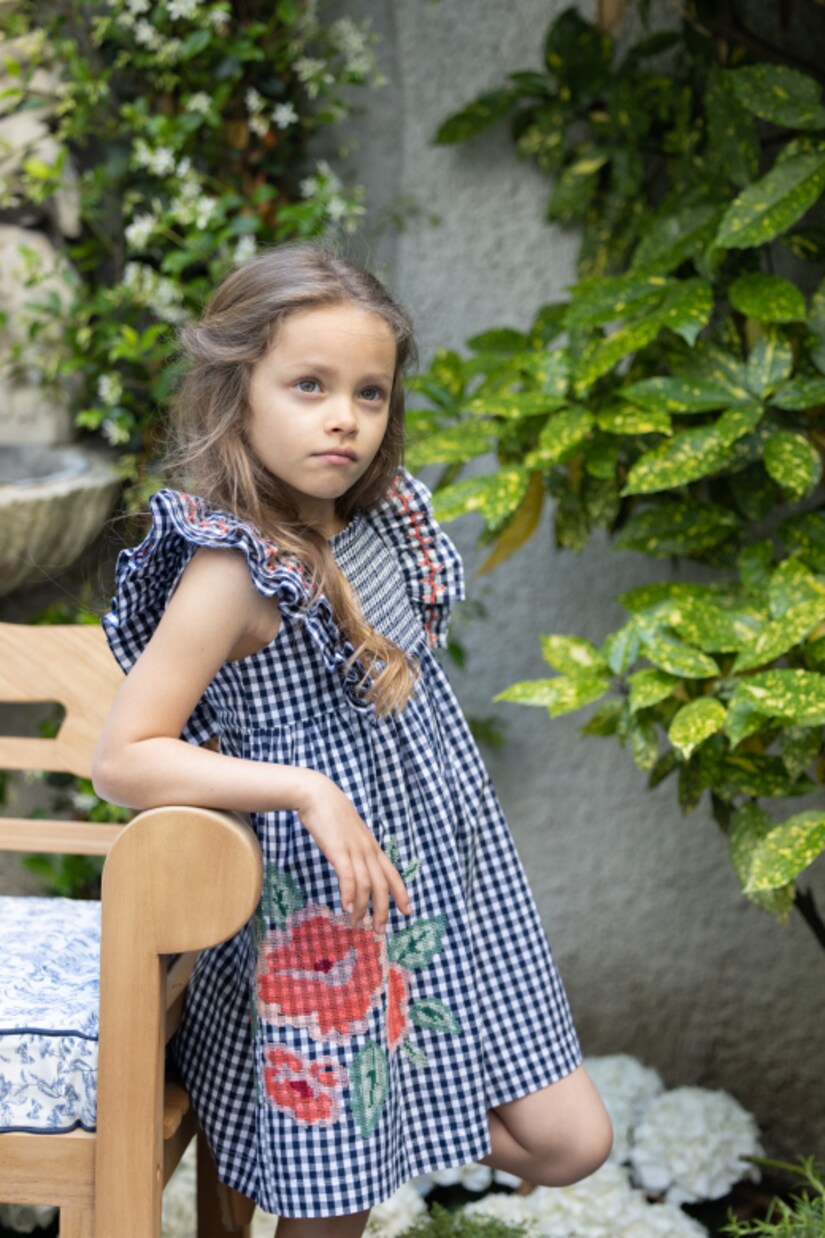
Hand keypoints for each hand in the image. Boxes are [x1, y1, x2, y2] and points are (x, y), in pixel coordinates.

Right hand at [295, 770, 411, 933]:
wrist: (317, 794)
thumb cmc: (331, 814)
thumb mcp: (349, 834)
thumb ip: (354, 850)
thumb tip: (353, 865)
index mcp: (372, 847)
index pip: (392, 873)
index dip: (402, 893)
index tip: (408, 911)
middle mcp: (368, 850)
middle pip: (383, 885)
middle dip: (383, 910)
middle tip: (380, 930)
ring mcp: (354, 850)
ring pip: (366, 885)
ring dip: (362, 908)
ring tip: (357, 925)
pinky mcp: (338, 850)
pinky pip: (348, 876)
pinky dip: (348, 893)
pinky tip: (346, 907)